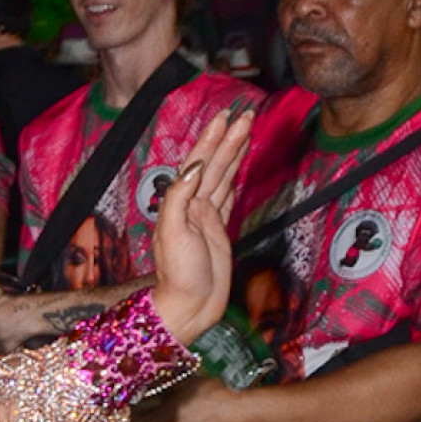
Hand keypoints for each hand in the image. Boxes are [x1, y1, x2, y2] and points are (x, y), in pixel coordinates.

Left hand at [147, 105, 250, 346]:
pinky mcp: (219, 228)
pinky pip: (228, 194)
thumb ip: (180, 197)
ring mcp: (206, 215)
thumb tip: (195, 167)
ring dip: (234, 151)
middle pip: (213, 165)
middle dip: (228, 139)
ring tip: (247, 128)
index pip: (197, 164)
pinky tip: (239, 161)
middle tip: (246, 115)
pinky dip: (234, 175)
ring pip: (223, 175)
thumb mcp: (173, 233)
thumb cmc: (178, 274)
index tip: (225, 118)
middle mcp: (192, 205)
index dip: (211, 140)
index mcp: (179, 203)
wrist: (190, 306)